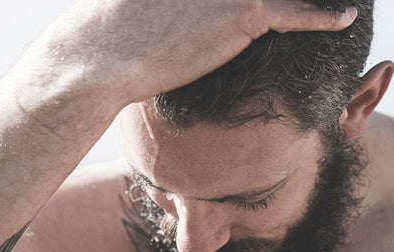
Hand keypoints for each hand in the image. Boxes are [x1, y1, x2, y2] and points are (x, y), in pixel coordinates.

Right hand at [16, 0, 356, 111]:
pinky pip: (293, 14)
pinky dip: (320, 16)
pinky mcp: (239, 13)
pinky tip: (342, 17)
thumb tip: (174, 17)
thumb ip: (164, 5)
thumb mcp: (137, 6)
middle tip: (287, 4)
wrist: (99, 58)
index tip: (254, 5)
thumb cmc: (109, 37)